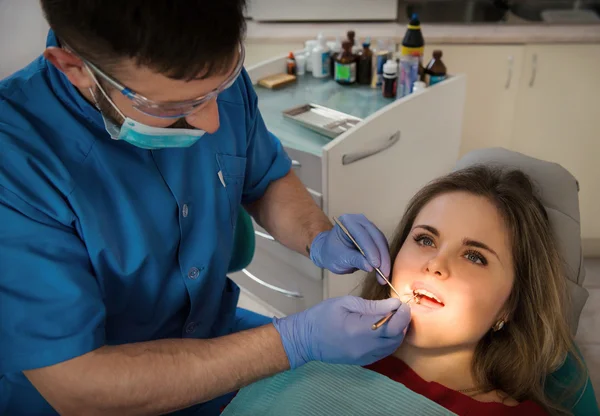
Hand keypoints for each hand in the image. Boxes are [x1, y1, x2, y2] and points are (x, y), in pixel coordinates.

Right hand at [273, 296, 410, 368]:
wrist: (305, 340)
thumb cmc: (322, 316)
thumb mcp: (345, 303)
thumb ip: (372, 305)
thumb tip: (395, 304)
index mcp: (359, 331)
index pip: (392, 326)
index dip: (402, 315)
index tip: (402, 303)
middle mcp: (365, 348)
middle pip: (396, 337)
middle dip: (402, 322)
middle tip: (399, 308)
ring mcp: (364, 358)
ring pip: (393, 346)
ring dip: (397, 331)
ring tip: (392, 317)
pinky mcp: (363, 361)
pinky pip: (384, 352)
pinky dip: (389, 340)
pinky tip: (384, 329)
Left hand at [310, 214, 390, 282]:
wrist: (329, 251)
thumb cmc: (331, 253)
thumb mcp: (340, 258)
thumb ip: (355, 260)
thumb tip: (370, 266)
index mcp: (348, 222)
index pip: (363, 236)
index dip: (371, 251)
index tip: (376, 265)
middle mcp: (360, 221)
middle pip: (376, 238)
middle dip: (381, 256)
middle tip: (384, 273)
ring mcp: (368, 227)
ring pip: (382, 242)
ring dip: (385, 259)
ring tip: (385, 275)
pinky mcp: (374, 235)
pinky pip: (382, 246)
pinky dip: (384, 258)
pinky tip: (384, 270)